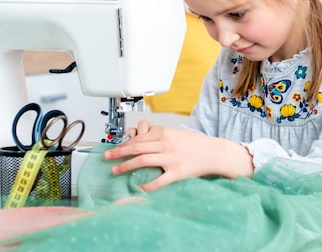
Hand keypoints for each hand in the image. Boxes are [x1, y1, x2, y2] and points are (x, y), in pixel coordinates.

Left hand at [104, 120, 253, 191]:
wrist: (215, 152)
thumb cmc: (196, 144)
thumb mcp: (176, 133)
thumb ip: (160, 135)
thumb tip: (142, 138)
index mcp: (164, 133)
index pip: (138, 137)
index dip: (123, 143)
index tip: (114, 147)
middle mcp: (166, 144)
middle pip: (136, 147)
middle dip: (118, 152)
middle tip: (107, 157)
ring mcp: (171, 158)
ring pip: (142, 160)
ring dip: (126, 166)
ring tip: (116, 170)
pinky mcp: (177, 172)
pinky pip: (159, 180)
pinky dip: (147, 185)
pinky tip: (139, 188)